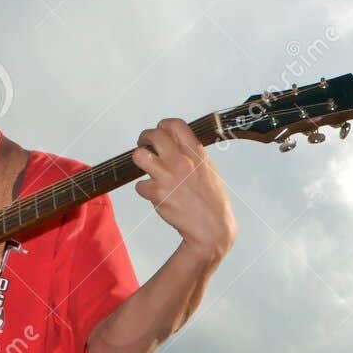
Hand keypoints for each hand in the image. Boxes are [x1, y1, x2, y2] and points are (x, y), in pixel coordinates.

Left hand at [132, 119, 236, 260]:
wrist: (211, 227)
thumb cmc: (213, 201)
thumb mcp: (209, 170)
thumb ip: (193, 155)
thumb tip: (178, 145)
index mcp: (196, 153)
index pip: (174, 125)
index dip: (163, 126)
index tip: (160, 131)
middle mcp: (181, 161)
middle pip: (153, 135)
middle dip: (145, 138)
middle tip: (145, 145)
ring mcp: (167, 177)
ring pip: (139, 156)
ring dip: (140, 161)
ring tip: (147, 167)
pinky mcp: (156, 193)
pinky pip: (140, 185)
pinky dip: (146, 189)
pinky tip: (157, 194)